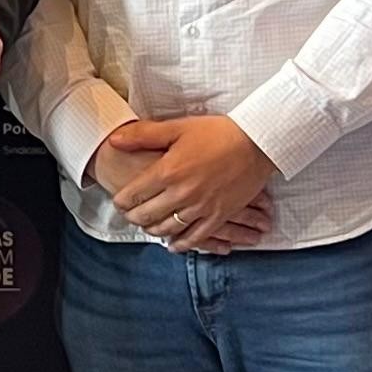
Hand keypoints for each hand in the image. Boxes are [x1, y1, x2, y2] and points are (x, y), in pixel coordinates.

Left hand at [94, 116, 276, 251]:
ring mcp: (201, 207)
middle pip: (146, 215)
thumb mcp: (178, 128)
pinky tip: (173, 244)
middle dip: (133, 217)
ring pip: (167, 229)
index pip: (134, 195)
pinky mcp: (218, 216)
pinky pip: (195, 238)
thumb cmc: (217, 132)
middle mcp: (182, 193)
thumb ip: (144, 135)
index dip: (122, 201)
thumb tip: (115, 140)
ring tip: (148, 226)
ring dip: (153, 230)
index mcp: (168, 171)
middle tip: (130, 215)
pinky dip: (181, 244)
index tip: (119, 201)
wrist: (257, 142)